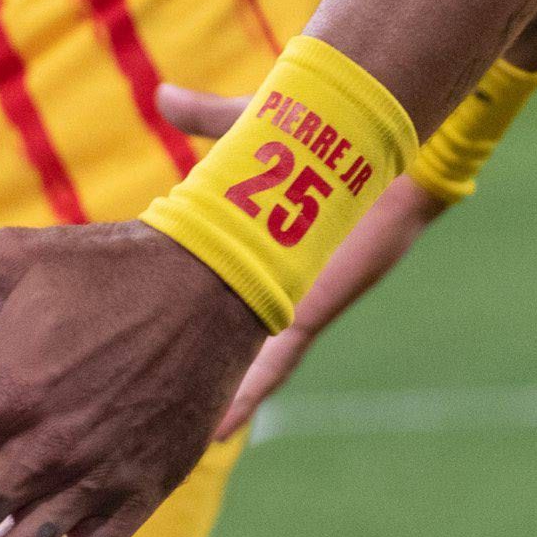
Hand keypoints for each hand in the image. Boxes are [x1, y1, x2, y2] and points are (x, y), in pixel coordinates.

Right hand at [154, 80, 445, 440]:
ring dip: (227, 398)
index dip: (196, 324)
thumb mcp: (248, 130)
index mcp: (266, 254)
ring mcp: (293, 301)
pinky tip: (223, 426)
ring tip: (188, 440)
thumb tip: (161, 95)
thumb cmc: (320, 133)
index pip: (225, 300)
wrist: (376, 145)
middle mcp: (278, 284)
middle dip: (208, 376)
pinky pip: (276, 360)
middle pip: (237, 343)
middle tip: (166, 414)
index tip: (160, 349)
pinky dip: (251, 391)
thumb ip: (206, 119)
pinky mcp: (308, 308)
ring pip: (255, 366)